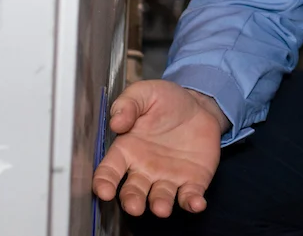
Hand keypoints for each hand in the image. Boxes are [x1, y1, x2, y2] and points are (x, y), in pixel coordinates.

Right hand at [92, 79, 227, 217]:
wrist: (199, 105)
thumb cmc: (166, 101)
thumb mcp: (144, 93)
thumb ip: (128, 104)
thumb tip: (116, 122)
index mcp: (127, 150)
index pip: (109, 171)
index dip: (104, 182)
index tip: (104, 191)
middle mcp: (144, 170)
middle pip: (132, 191)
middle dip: (131, 201)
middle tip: (134, 206)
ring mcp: (168, 177)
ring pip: (159, 198)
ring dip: (160, 205)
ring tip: (161, 208)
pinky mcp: (192, 181)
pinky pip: (190, 196)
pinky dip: (192, 203)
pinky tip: (196, 204)